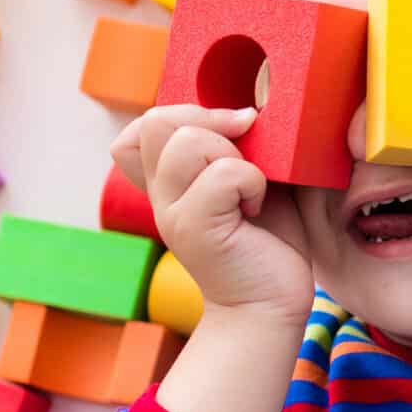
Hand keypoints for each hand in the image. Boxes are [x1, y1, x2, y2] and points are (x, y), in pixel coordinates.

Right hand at [110, 106, 313, 322]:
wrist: (270, 304)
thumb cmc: (268, 242)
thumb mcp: (254, 181)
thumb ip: (241, 147)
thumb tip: (251, 107)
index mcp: (171, 181)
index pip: (141, 127)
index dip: (184, 113)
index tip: (232, 131)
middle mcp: (162, 194)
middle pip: (158, 121)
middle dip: (210, 122)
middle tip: (246, 155)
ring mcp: (173, 212)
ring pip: (187, 143)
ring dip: (234, 156)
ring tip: (250, 189)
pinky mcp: (195, 229)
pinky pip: (223, 174)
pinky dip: (252, 183)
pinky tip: (256, 209)